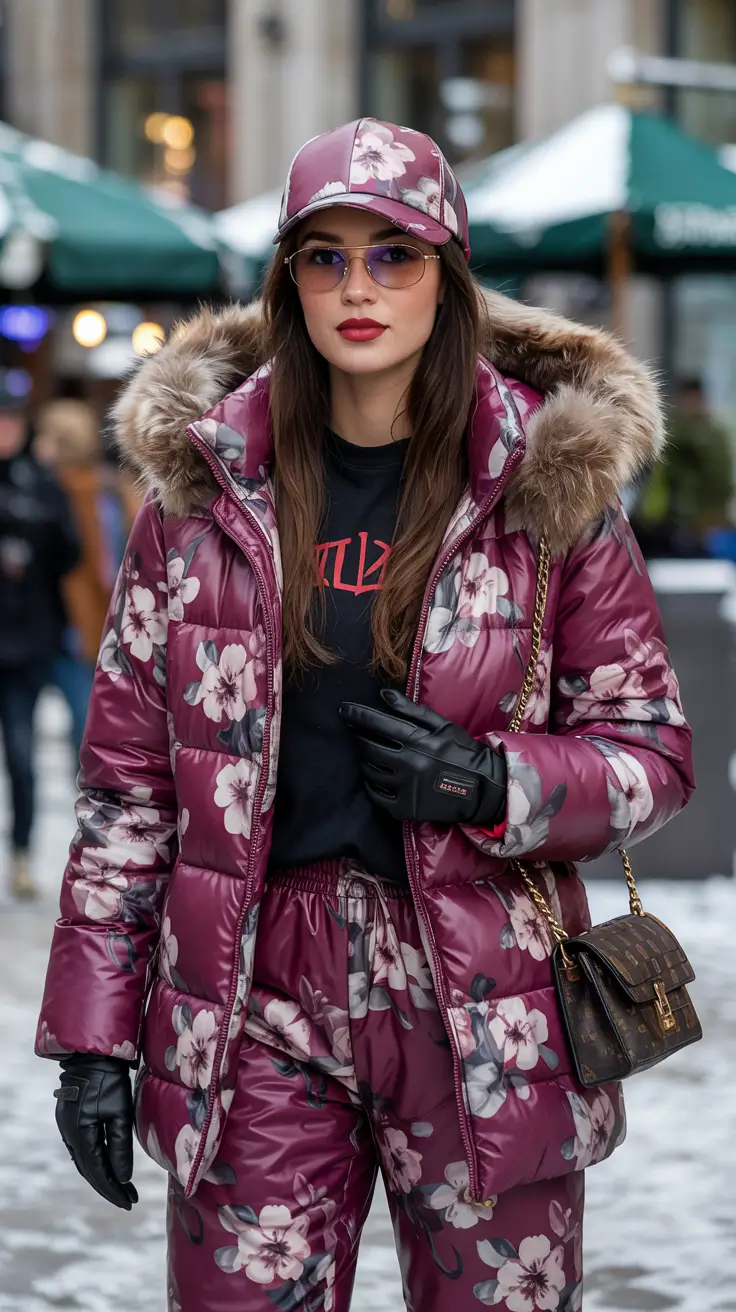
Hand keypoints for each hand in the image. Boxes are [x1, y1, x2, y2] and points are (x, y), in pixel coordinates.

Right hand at [54, 1055, 137, 1209]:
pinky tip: (107, 1166)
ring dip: (103, 1176)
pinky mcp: (71, 1121)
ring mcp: (68, 1128)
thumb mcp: (119, 1113)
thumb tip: (123, 1178)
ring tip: (122, 1189)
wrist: (92, 1055)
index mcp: (81, 1135)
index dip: (113, 1190)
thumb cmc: (109, 1081)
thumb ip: (120, 1147)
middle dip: (109, 1188)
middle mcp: (70, 1135)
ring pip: (85, 1162)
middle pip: (89, 1171)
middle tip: (129, 1201)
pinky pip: (83, 1150)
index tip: (130, 1202)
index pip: (97, 1173)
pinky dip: (95, 1162)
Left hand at [339, 688, 506, 826]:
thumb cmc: (463, 752)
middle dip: (358, 737)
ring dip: (365, 760)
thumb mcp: (443, 725)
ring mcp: (406, 788)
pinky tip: (375, 776)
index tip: (343, 709)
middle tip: (357, 732)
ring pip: (370, 771)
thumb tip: (382, 695)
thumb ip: (412, 710)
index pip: (378, 724)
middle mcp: (409, 764)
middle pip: (369, 747)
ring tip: (369, 753)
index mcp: (418, 740)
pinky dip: (371, 784)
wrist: (484, 789)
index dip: (357, 715)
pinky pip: (376, 795)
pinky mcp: (406, 808)